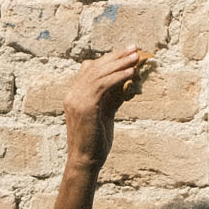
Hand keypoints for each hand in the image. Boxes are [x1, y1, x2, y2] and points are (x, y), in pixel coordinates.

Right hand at [65, 46, 147, 172]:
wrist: (86, 161)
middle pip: (95, 67)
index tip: (126, 52)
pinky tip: (131, 72)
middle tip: (133, 48)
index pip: (90, 69)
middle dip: (116, 56)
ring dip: (119, 64)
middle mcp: (73, 94)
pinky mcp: (84, 106)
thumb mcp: (106, 114)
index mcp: (75, 95)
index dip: (109, 59)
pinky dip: (118, 77)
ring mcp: (76, 99)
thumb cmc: (96, 142)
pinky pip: (103, 85)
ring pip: (99, 74)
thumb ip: (112, 98)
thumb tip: (126, 83)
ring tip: (135, 57)